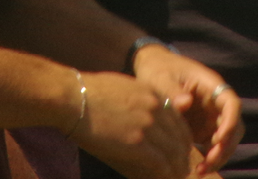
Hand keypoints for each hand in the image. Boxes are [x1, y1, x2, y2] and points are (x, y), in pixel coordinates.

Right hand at [72, 71, 195, 178]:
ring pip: (174, 151)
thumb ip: (140, 100)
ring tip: (178, 175)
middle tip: (184, 166)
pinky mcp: (137, 144)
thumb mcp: (123, 87)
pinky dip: (166, 173)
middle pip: (180, 135)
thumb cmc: (90, 92)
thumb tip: (146, 116)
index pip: (178, 118)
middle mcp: (154, 107)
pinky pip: (161, 163)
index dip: (182, 136)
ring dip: (178, 166)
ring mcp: (147, 125)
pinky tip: (166, 177)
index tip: (182, 147)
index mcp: (151, 93)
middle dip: (183, 153)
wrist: (74, 98)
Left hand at [131, 45, 243, 174]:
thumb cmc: (158, 68)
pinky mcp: (203, 127)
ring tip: (200, 170)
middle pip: (233, 127)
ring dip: (218, 156)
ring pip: (226, 140)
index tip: (217, 140)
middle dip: (224, 147)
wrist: (152, 67)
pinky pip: (213, 145)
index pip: (231, 104)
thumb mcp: (161, 76)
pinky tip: (196, 168)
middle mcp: (215, 102)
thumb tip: (186, 103)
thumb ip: (172, 90)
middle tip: (207, 163)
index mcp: (210, 85)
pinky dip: (209, 157)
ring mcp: (210, 116)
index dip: (230, 123)